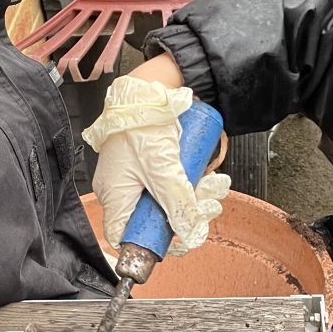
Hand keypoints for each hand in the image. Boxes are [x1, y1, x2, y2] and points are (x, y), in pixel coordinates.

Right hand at [83, 76, 230, 254]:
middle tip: (210, 206)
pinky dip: (196, 183)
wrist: (151, 87)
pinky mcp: (156, 165)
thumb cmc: (142, 121)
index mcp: (115, 196)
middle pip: (158, 220)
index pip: (128, 237)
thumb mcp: (163, 169)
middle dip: (189, 214)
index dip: (155, 244)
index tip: (183, 241)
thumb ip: (178, 204)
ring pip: (172, 202)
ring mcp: (141, 177)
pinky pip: (177, 185)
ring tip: (216, 185)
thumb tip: (192, 235)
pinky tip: (211, 177)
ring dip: (199, 197)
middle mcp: (126, 190)